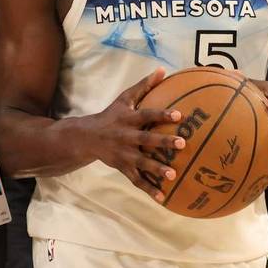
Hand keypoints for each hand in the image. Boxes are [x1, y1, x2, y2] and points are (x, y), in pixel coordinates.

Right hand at [86, 68, 185, 201]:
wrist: (86, 138)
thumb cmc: (112, 115)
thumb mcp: (124, 98)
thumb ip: (144, 85)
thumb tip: (163, 70)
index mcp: (128, 119)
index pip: (147, 114)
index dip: (162, 115)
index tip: (179, 115)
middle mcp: (126, 137)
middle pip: (146, 139)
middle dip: (163, 142)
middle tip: (181, 144)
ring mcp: (124, 154)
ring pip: (142, 163)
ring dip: (156, 169)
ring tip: (173, 175)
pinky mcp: (122, 168)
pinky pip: (137, 180)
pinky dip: (149, 189)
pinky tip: (163, 197)